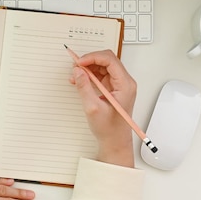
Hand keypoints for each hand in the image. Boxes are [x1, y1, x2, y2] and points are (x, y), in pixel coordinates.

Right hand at [69, 49, 136, 166]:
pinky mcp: (113, 88)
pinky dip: (89, 75)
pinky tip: (80, 80)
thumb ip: (84, 87)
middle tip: (76, 67)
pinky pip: (101, 75)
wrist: (115, 142)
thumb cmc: (109, 129)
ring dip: (88, 68)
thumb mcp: (93, 108)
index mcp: (125, 85)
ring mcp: (119, 85)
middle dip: (89, 61)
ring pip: (103, 66)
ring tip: (75, 76)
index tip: (79, 63)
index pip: (110, 60)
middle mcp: (124, 82)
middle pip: (107, 60)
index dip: (93, 57)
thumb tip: (78, 72)